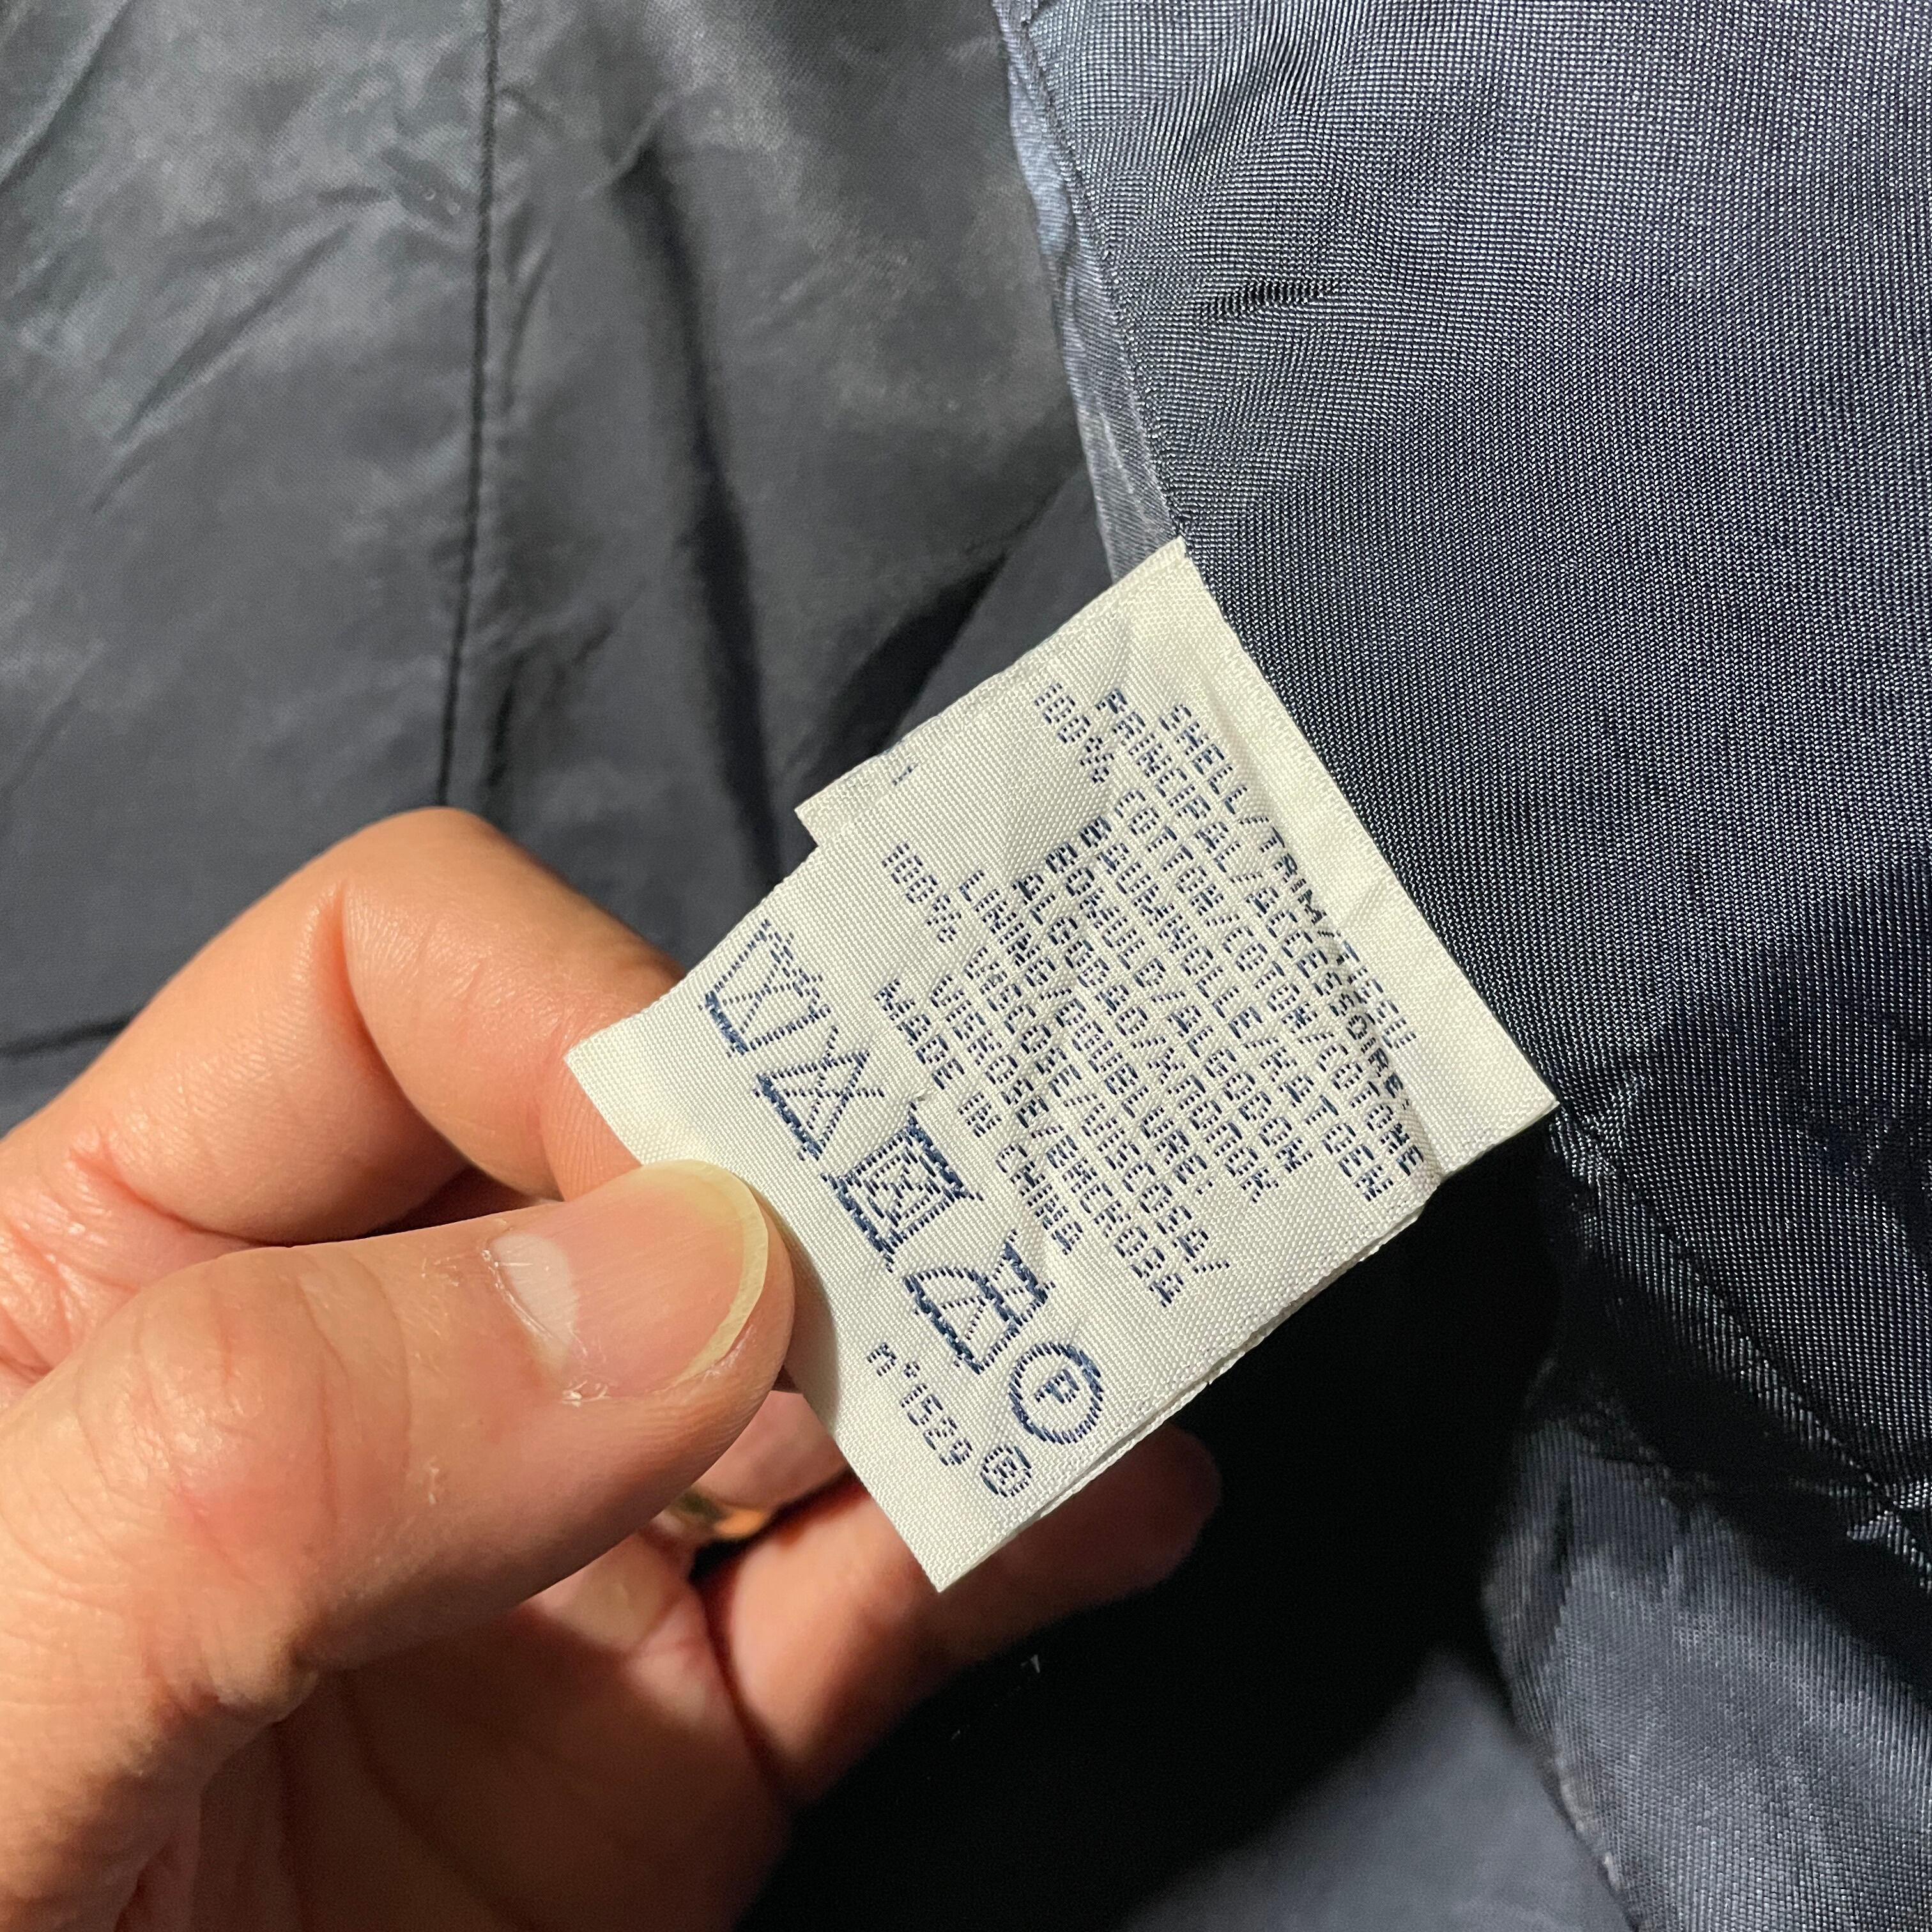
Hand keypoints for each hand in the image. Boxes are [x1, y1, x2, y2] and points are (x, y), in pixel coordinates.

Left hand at [0, 811, 1216, 1931]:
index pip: (408, 987)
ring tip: (1108, 1335)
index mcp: (139, 1261)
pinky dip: (1006, 1539)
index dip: (576, 1031)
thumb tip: (693, 1288)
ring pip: (801, 1377)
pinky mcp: (665, 1752)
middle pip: (652, 1156)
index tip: (716, 1210)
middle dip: (828, 1174)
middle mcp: (376, 1369)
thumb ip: (260, 1463)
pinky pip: (869, 1600)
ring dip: (963, 1341)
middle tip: (985, 1230)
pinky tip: (1113, 1499)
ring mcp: (540, 1559)